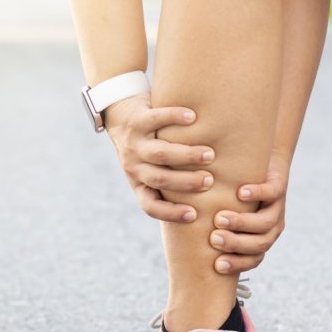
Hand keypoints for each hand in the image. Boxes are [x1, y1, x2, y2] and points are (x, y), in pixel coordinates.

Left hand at [103, 93, 215, 222]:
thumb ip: (172, 180)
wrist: (119, 117)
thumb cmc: (148, 147)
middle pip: (159, 179)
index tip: (194, 214)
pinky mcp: (137, 120)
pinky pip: (156, 119)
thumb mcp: (151, 169)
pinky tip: (193, 117)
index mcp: (138, 183)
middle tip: (209, 180)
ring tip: (209, 154)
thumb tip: (212, 197)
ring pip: (159, 153)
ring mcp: (134, 143)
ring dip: (186, 155)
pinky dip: (175, 117)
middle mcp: (134, 165)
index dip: (169, 213)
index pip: (149, 206)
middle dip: (186, 182)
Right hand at [208, 151, 290, 273]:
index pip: (253, 259)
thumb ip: (208, 228)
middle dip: (236, 244)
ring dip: (242, 222)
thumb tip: (179, 242)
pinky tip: (239, 192)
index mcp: (259, 238)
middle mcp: (271, 227)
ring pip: (266, 222)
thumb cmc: (231, 192)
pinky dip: (256, 194)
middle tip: (214, 238)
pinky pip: (271, 193)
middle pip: (260, 244)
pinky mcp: (279, 186)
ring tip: (220, 217)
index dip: (238, 264)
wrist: (258, 163)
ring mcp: (276, 207)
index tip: (217, 265)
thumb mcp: (221, 213)